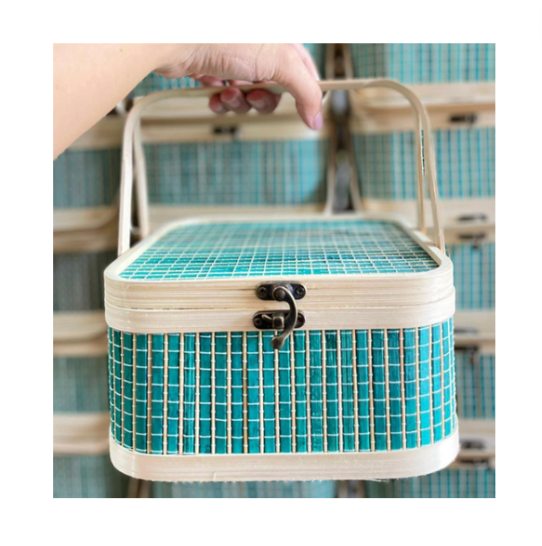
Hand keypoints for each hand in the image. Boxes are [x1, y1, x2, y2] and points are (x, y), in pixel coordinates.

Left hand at [155, 44, 322, 129]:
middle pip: (275, 90)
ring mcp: (234, 60)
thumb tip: (317, 119)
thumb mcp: (278, 61)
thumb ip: (305, 90)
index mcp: (279, 38)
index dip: (306, 94)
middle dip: (263, 100)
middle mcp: (258, 47)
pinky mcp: (213, 71)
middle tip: (253, 96)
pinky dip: (220, 101)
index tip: (307, 115)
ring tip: (226, 92)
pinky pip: (225, 97)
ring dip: (239, 103)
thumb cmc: (222, 35)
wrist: (174, 37)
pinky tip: (213, 94)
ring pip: (248, 97)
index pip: (305, 70)